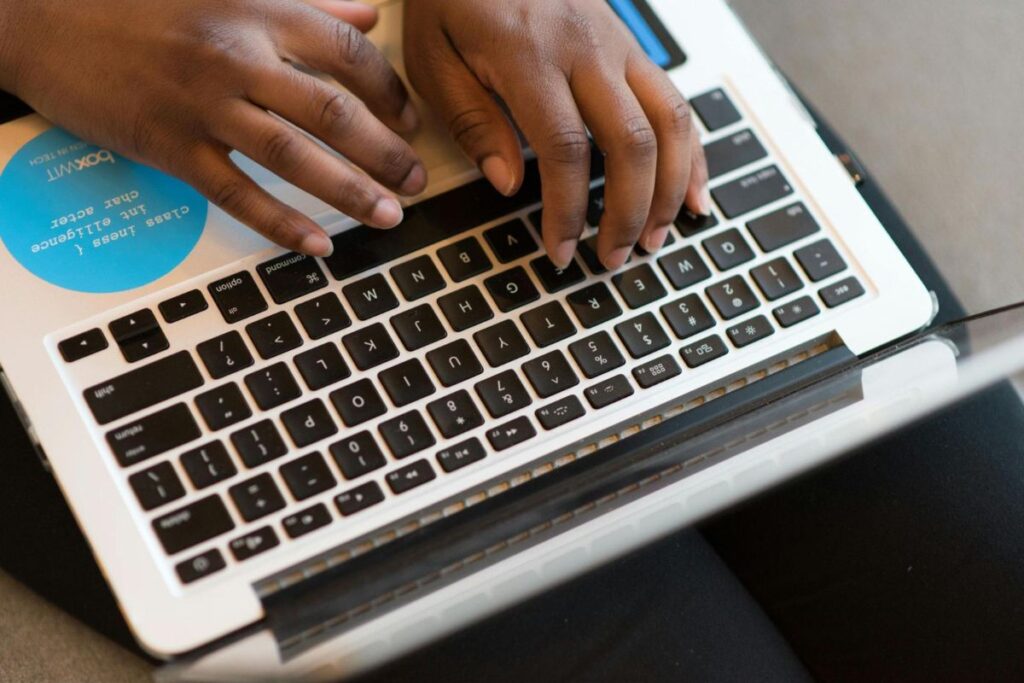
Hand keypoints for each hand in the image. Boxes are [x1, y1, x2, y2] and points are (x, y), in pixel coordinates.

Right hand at [0, 0, 426, 255]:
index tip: (411, 123)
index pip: (350, 52)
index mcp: (259, 9)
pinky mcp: (170, 147)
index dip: (392, 93)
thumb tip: (369, 10)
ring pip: (295, 156)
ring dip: (351, 192)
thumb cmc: (137, 0)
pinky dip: (282, 223)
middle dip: (386, 153)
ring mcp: (203, 105)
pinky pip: (238, 194)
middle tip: (415, 183)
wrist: (40, 14)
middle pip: (334, 110)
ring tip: (389, 216)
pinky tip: (318, 245)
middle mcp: (238, 55)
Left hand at [404, 0, 708, 269]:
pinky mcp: (631, 47)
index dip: (568, 210)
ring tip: (653, 238)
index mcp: (531, 54)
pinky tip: (690, 193)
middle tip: (613, 258)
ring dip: (668, 189)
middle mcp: (587, 48)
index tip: (561, 250)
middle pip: (632, 142)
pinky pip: (676, 102)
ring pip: (669, 122)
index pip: (565, 149)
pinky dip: (690, 153)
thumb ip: (472, 120)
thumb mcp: (434, 55)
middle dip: (628, 211)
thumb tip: (509, 183)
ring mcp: (618, 45)